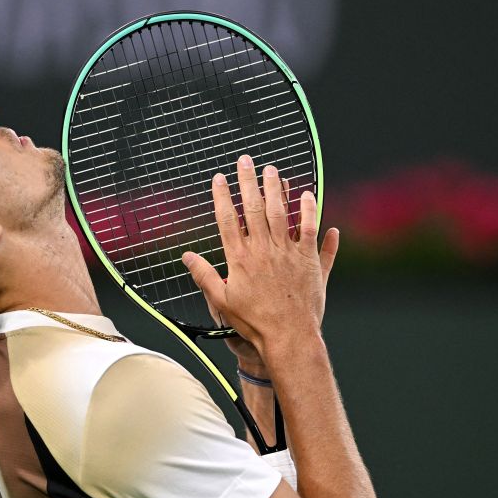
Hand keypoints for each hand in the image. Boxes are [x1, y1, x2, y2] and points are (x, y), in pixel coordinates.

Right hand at [182, 154, 338, 357]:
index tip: (219, 177)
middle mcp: (263, 250)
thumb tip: (187, 257)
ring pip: (281, 213)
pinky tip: (306, 194)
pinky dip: (309, 211)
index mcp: (240, 259)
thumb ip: (204, 275)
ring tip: (271, 169)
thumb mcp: (222, 302)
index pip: (228, 219)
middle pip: (254, 208)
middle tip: (246, 160)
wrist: (289, 337)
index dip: (222, 196)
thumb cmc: (254, 323)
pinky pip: (310, 229)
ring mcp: (288, 253)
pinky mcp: (309, 260)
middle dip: (248, 181)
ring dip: (276, 188)